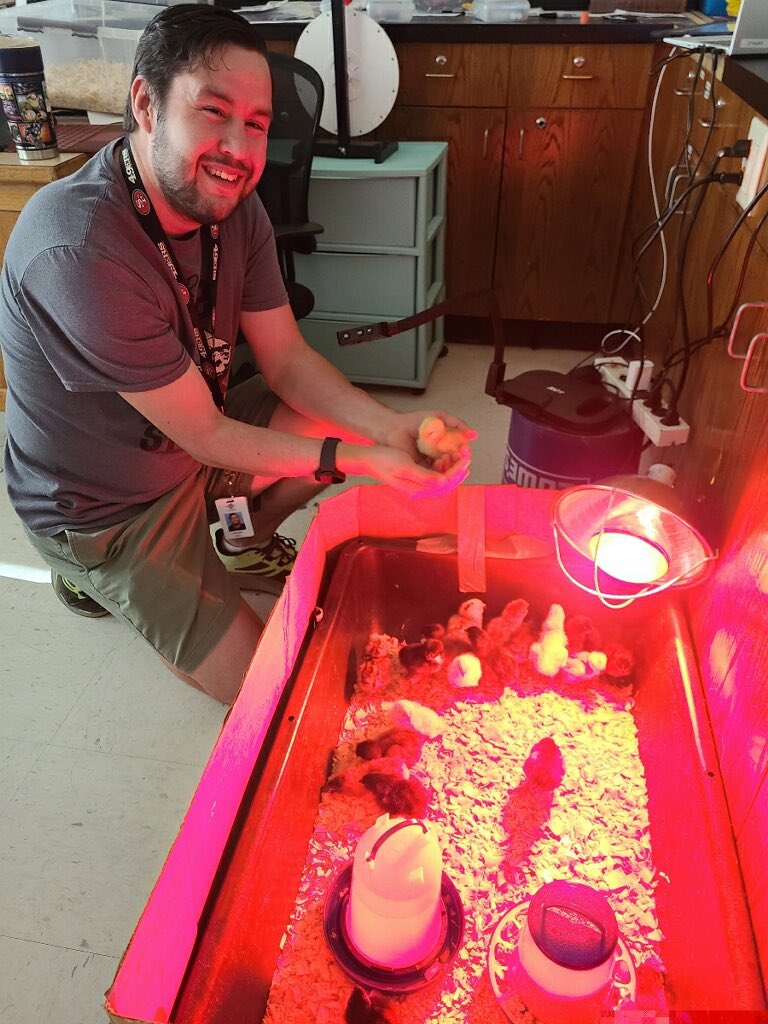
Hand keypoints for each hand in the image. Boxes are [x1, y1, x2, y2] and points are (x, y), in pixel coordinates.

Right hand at [356, 444, 470, 498]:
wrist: (368, 459)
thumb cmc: (384, 460)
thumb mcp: (405, 466)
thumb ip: (424, 476)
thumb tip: (443, 481)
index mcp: (418, 489)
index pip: (445, 482)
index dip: (457, 470)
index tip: (465, 458)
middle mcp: (420, 489)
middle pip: (446, 483)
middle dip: (458, 469)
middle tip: (466, 454)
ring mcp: (418, 484)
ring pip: (442, 478)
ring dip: (451, 467)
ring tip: (456, 453)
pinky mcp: (416, 477)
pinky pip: (435, 474)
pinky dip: (443, 465)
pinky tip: (445, 456)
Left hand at [380, 410, 476, 464]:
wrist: (395, 427)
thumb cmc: (415, 421)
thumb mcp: (440, 417)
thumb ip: (457, 423)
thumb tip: (474, 434)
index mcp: (445, 445)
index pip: (460, 453)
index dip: (464, 453)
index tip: (465, 450)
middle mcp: (439, 456)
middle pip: (455, 464)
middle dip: (460, 461)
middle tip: (460, 456)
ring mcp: (430, 464)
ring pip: (446, 470)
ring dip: (451, 467)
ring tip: (450, 458)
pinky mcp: (421, 470)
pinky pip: (434, 474)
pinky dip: (439, 470)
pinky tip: (440, 463)